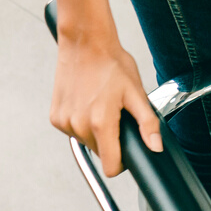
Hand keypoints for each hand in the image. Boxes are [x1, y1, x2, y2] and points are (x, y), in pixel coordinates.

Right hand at [51, 23, 160, 175]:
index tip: (128, 151)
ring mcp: (63, 122)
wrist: (86, 45)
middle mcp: (78, 125)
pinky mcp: (55, 117)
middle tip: (118, 115)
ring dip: (97, 131)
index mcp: (100, 123)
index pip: (110, 166)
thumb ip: (147, 123)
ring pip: (87, 142)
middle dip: (112, 140)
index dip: (123, 162)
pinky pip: (73, 130)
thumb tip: (155, 147)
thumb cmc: (112, 65)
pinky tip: (89, 103)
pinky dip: (83, 123)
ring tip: (103, 106)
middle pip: (100, 152)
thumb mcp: (137, 93)